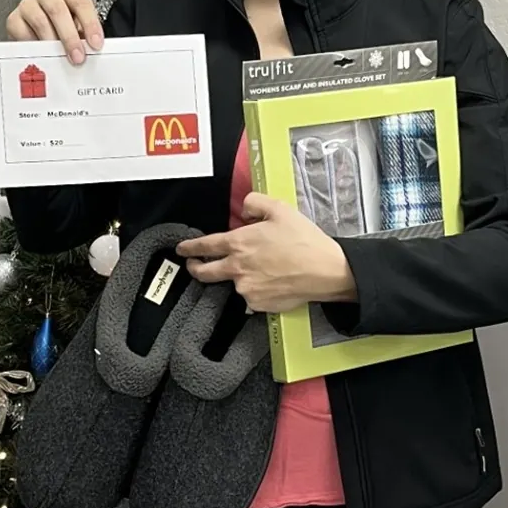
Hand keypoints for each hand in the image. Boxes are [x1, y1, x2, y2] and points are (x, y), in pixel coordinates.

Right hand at [5, 0, 103, 62]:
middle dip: (70, 36)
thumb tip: (92, 52)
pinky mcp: (13, 19)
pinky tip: (42, 54)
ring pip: (40, 21)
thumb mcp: (77, 27)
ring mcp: (27, 3)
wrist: (37, 31)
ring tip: (60, 59)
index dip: (90, 24)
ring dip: (52, 43)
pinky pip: (23, 32)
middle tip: (77, 56)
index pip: (81, 2)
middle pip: (58, 10)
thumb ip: (85, 36)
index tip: (96, 44)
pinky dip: (33, 45)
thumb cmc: (62, 27)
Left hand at [177, 192, 357, 312]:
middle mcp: (237, 268)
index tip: (182, 249)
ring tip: (263, 271)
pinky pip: (251, 297)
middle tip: (193, 266)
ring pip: (234, 283)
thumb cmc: (304, 240)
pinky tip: (273, 282)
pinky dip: (257, 290)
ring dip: (240, 277)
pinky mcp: (257, 304)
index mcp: (238, 243)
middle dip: (195, 269)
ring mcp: (246, 289)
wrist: (325, 270)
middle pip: (205, 272)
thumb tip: (244, 210)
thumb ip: (255, 203)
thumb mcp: (280, 209)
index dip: (190, 247)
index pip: (205, 245)